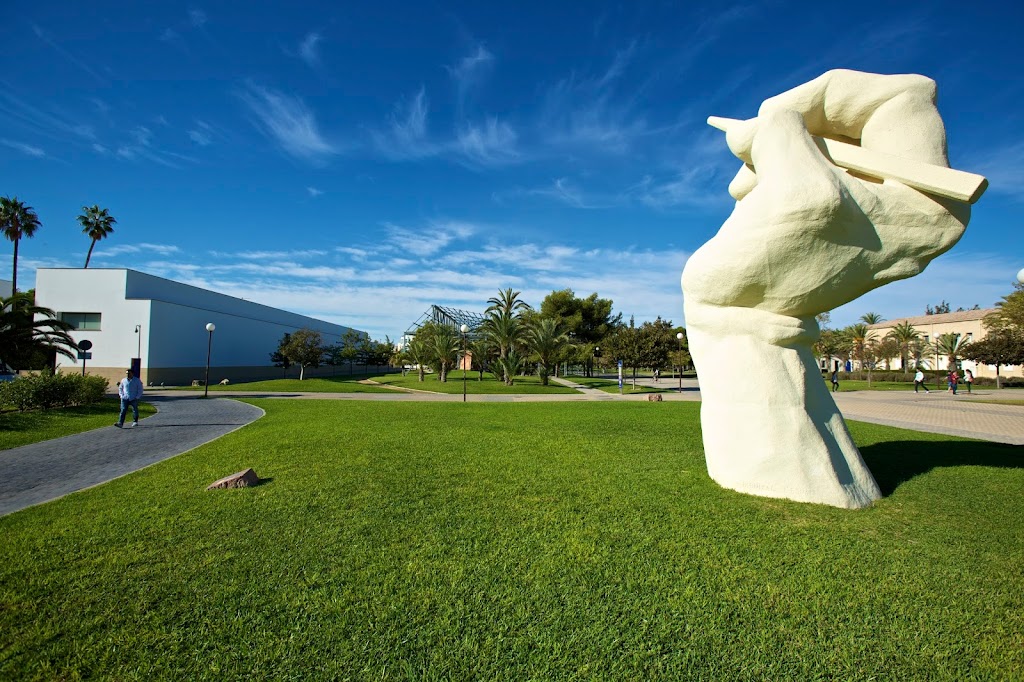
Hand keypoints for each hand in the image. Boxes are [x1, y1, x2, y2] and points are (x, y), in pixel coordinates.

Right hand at [682, 70, 969, 318]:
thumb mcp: (789, 182)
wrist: (737, 329)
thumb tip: (771, 117)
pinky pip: (815, 161)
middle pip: (867, 114)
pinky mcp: (842, 217)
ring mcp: (878, 211)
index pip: (900, 100)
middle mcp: (915, 205)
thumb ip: (786, 124)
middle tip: (754, 139)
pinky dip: (777, 164)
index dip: (833, 95)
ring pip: (834, 134)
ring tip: (746, 180)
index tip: (776, 114)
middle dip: (802, 121)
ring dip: (781, 146)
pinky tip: (750, 192)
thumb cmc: (772, 269)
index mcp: (931, 204)